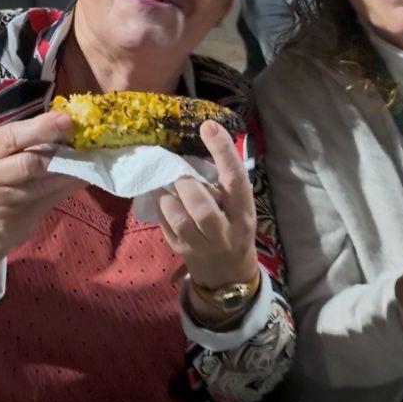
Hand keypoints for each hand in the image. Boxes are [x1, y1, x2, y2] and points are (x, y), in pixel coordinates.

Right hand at [0, 111, 82, 259]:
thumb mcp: (2, 156)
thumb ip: (28, 141)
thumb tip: (66, 123)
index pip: (9, 136)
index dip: (40, 128)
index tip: (67, 121)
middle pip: (27, 164)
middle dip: (58, 154)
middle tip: (82, 146)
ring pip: (39, 185)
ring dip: (68, 173)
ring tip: (88, 163)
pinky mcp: (10, 221)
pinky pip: (45, 201)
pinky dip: (66, 189)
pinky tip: (80, 180)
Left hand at [156, 120, 258, 289]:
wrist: (228, 274)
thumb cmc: (235, 229)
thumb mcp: (240, 208)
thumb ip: (226, 183)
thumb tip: (204, 141)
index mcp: (243, 213)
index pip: (235, 179)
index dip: (222, 151)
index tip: (208, 126)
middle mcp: (224, 230)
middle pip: (203, 207)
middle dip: (186, 183)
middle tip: (177, 170)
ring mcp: (201, 244)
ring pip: (180, 219)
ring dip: (168, 196)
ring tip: (163, 182)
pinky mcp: (181, 250)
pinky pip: (166, 225)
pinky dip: (159, 206)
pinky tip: (159, 194)